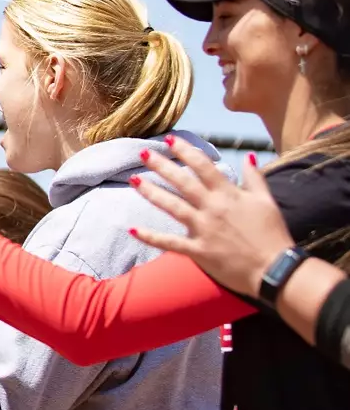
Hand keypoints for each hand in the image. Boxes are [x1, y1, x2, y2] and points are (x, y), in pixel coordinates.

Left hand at [131, 141, 292, 297]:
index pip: (203, 166)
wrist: (276, 270)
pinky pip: (170, 243)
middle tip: (141, 153)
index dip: (185, 151)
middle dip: (161, 165)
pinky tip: (133, 229)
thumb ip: (255, 178)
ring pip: (172, 206)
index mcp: (229, 195)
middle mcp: (213, 208)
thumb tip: (248, 156)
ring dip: (151, 192)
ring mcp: (204, 229)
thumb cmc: (273, 235)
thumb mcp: (267, 202)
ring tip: (133, 180)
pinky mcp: (198, 251)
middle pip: (182, 182)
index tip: (169, 140)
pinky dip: (151, 236)